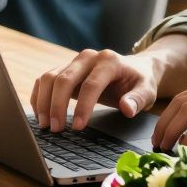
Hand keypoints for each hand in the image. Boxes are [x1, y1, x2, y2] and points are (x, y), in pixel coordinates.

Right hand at [30, 49, 161, 132]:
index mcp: (109, 61)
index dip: (83, 106)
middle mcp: (88, 57)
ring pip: (49, 77)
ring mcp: (74, 62)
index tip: (78, 127)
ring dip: (44, 102)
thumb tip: (127, 109)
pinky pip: (44, 80)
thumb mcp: (147, 90)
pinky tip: (40, 115)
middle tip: (55, 129)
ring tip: (45, 125)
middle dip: (57, 105)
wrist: (134, 68)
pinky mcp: (64, 68)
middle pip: (64, 78)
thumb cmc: (139, 81)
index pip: (91, 84)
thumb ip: (138, 99)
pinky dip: (39, 96)